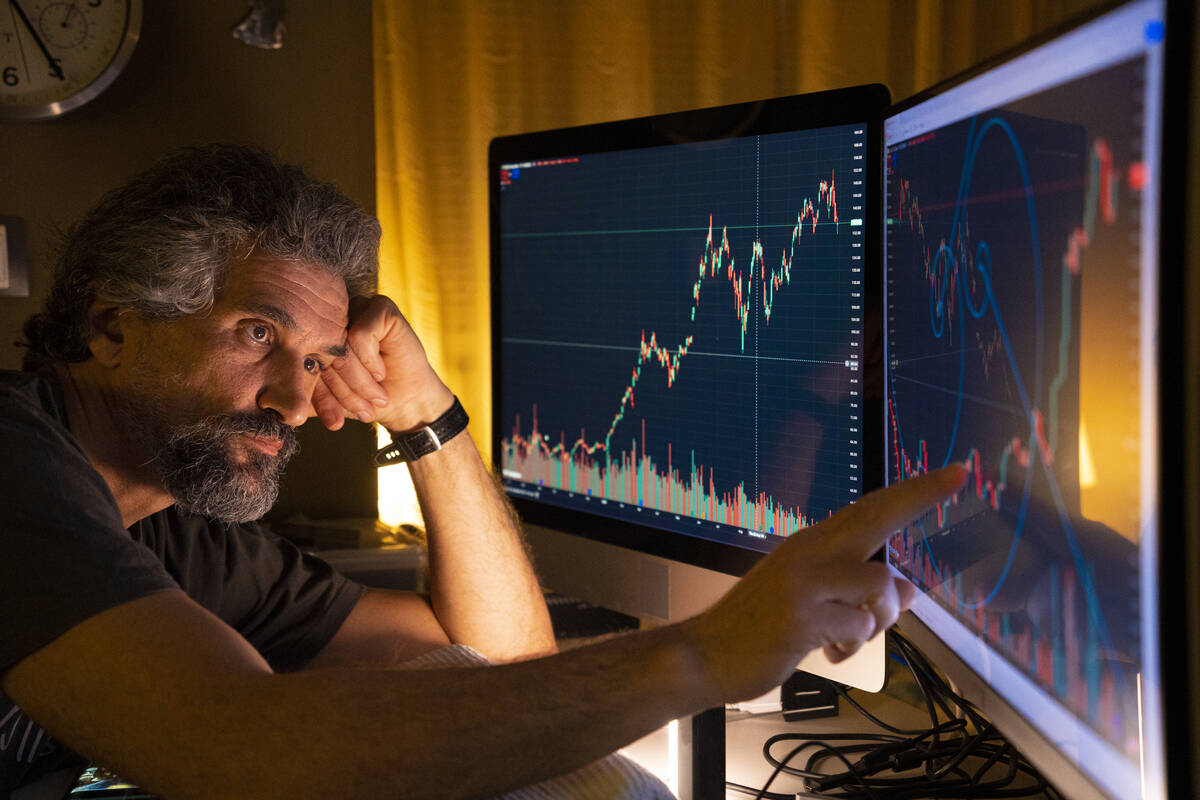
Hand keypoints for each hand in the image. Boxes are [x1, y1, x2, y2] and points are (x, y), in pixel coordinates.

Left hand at [311, 295, 453, 431]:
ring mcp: (355, 309)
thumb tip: (265, 405)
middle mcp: (334, 317)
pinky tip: (382, 371)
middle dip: (340, 391)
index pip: (304, 360)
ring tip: (375, 398)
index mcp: (316, 335)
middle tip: (359, 413)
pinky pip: (361, 334)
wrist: (406, 402)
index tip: (332, 422)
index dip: (318, 393)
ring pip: (340, 343)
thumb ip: (298, 394)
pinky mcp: (380, 307)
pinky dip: (370, 359)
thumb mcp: (325, 399)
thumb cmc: (363, 400)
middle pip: (321, 351)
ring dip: (358, 378)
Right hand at [679, 464, 966, 703]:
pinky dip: (852, 647)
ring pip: (879, 585)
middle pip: (877, 516)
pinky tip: (826, 651)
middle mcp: (809, 553)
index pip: (870, 510)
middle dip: (920, 493)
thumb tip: (909, 590)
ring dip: (877, 618)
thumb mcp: (813, 602)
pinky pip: (859, 628)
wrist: (704, 654)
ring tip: (847, 636)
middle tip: (959, 473)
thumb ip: (860, 593)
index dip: (914, 491)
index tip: (953, 471)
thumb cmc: (759, 628)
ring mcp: (804, 582)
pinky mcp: (802, 617)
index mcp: (812, 545)